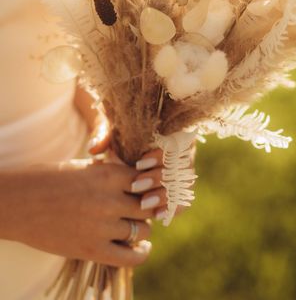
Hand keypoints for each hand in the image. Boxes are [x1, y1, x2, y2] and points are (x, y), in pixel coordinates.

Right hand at [2, 161, 153, 266]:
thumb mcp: (86, 166)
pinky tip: (142, 247)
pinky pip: (131, 257)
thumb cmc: (51, 179)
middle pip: (148, 206)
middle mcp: (110, 199)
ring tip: (132, 226)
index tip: (144, 190)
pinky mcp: (92, 250)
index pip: (148, 181)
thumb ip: (114, 173)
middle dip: (146, 208)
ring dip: (141, 229)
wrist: (18, 202)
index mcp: (110, 174)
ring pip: (143, 230)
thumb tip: (140, 179)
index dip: (147, 187)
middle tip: (138, 210)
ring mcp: (102, 226)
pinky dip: (142, 253)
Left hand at [87, 105, 196, 221]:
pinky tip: (156, 215)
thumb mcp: (112, 131)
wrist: (121, 146)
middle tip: (136, 186)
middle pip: (182, 167)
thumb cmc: (119, 135)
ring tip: (143, 203)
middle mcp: (180, 153)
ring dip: (165, 195)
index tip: (138, 164)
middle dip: (159, 178)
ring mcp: (181, 172)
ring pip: (183, 186)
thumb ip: (103, 134)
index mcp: (170, 133)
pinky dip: (171, 208)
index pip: (176, 145)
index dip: (160, 156)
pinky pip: (181, 201)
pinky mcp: (176, 190)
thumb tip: (94, 148)